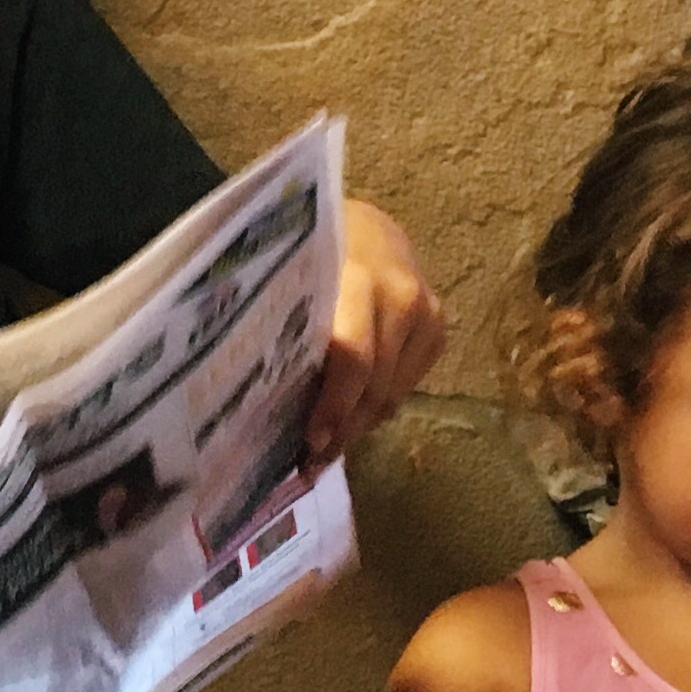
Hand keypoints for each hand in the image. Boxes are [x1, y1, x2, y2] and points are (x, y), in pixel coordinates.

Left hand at [309, 197, 445, 465]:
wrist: (370, 226)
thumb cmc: (313, 251)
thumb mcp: (294, 274)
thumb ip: (286, 323)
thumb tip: (252, 397)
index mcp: (358, 276)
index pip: (352, 354)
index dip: (332, 404)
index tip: (307, 444)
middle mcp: (401, 297)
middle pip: (374, 384)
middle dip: (340, 430)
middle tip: (305, 465)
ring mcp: (426, 316)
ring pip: (391, 394)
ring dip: (355, 428)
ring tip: (318, 456)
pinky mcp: (438, 332)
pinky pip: (405, 387)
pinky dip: (374, 409)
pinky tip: (346, 422)